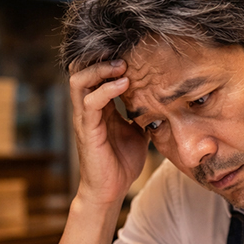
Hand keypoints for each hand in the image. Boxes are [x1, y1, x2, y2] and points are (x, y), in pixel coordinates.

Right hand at [70, 59, 147, 207]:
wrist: (111, 191)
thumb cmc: (122, 163)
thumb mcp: (139, 132)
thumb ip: (143, 115)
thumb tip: (164, 102)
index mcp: (99, 107)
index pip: (95, 72)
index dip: (109, 59)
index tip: (133, 52)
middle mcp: (87, 108)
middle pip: (81, 69)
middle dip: (101, 57)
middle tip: (125, 53)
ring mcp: (84, 118)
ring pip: (79, 80)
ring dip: (100, 69)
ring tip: (122, 65)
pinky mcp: (87, 130)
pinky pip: (90, 102)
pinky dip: (106, 89)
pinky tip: (124, 85)